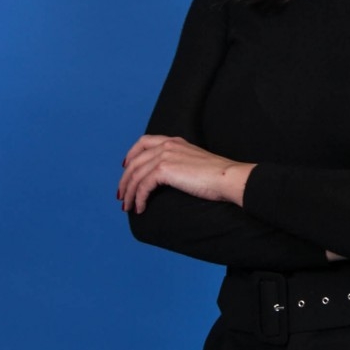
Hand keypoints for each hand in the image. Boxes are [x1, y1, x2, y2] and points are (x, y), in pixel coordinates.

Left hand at [118, 134, 254, 213]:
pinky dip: (138, 198)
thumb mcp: (195, 162)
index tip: (125, 167)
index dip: (131, 155)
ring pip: (135, 175)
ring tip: (127, 207)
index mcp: (174, 141)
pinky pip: (143, 186)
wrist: (227, 177)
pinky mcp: (164, 170)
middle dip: (125, 180)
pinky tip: (140, 208)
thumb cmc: (218, 176)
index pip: (144, 142)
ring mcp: (164, 156)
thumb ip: (181, 163)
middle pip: (135, 161)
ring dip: (129, 193)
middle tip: (121, 196)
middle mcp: (166, 146)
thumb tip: (170, 177)